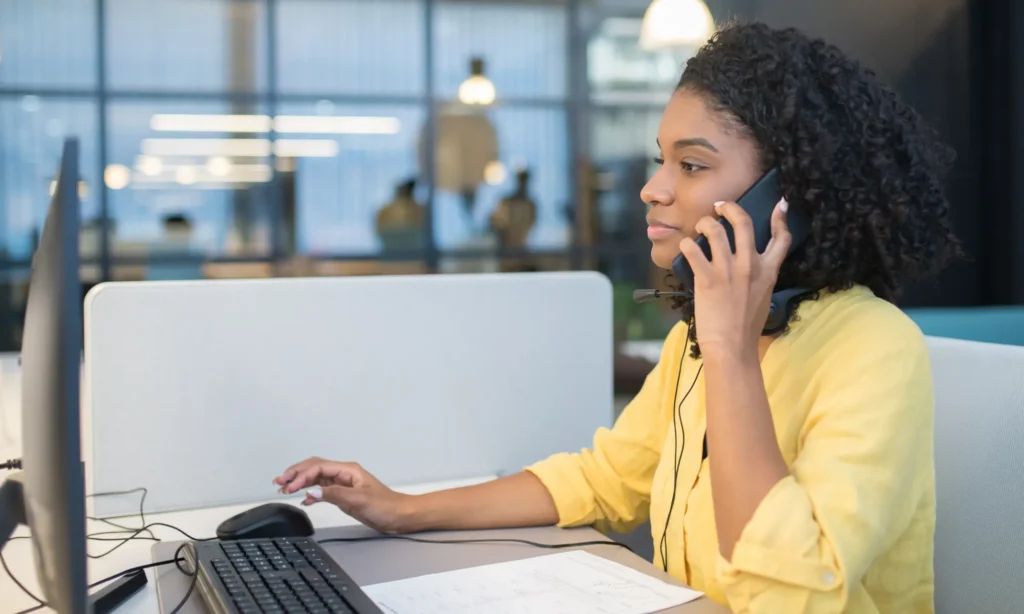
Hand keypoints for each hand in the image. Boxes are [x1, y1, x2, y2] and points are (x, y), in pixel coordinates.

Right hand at [273, 458, 412, 533]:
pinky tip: (304, 498)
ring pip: (316, 477)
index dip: (301, 476)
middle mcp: (344, 473)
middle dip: (296, 473)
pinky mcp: (344, 494)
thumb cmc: (384, 505)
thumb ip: (334, 494)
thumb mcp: (358, 500)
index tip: (289, 487)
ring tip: (284, 488)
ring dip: (300, 481)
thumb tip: (311, 492)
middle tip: (279, 482)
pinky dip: (311, 491)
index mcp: (348, 470)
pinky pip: (322, 489)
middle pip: (314, 468)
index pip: (318, 468)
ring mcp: (343, 483)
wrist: (398, 515)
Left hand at [678, 198, 791, 355]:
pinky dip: (686, 244)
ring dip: (704, 223)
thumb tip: (751, 265)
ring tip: (699, 227)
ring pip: (714, 230)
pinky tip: (685, 248)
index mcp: (768, 271)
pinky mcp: (706, 278)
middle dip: (729, 208)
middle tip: (719, 207)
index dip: (780, 218)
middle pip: (743, 222)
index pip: (782, 239)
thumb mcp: (763, 297)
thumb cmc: (746, 327)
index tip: (778, 205)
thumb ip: (760, 277)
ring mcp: (728, 270)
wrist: (732, 346)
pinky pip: (692, 249)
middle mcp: (750, 265)